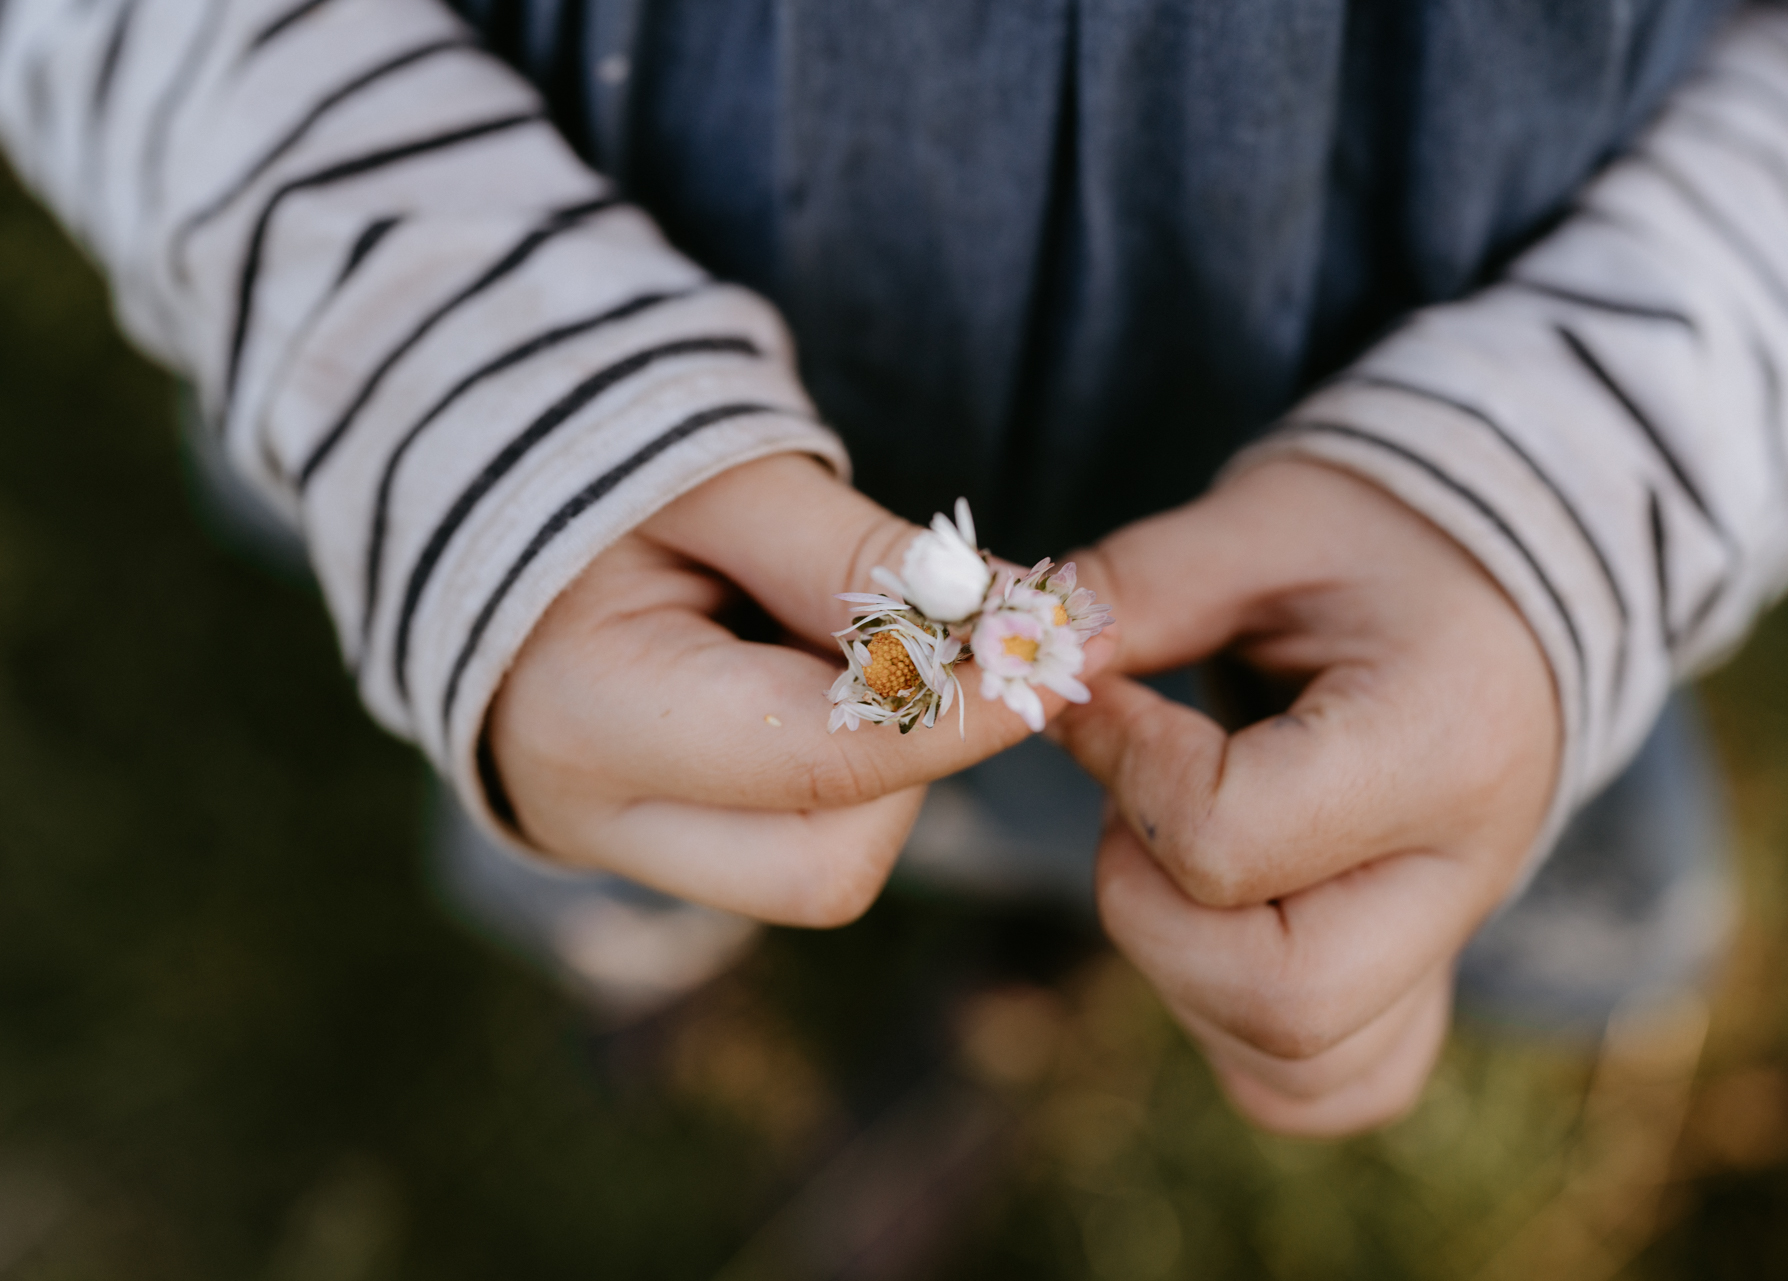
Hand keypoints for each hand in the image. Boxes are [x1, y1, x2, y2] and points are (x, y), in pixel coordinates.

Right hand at [489, 453, 1102, 926]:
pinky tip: (802, 668)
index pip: (826, 762)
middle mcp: (595, 819)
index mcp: (590, 716)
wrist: (470, 486)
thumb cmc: (595, 457)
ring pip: (821, 868)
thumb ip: (863, 558)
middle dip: (911, 761)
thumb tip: (1022, 622)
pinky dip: (841, 766)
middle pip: (830, 866)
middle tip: (907, 634)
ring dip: (879, 765)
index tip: (1065, 647)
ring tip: (827, 635)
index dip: (965, 711)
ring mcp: (622, 845)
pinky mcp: (659, 840)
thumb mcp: (728, 476)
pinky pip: (792, 840)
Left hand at [1054, 459, 1559, 1133]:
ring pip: (1295, 1065)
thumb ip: (1130, 591)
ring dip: (1181, 974)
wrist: (1501, 581)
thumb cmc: (1378, 537)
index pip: (1228, 840)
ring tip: (1170, 851)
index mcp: (1440, 743)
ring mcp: (1448, 941)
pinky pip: (1332, 1083)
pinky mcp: (1421, 976)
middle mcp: (1464, 872)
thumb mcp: (1258, 524)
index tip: (1103, 696)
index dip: (1124, 769)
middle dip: (1144, 904)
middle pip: (1278, 999)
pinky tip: (1212, 924)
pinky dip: (1244, 1036)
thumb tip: (1000, 661)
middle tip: (1128, 800)